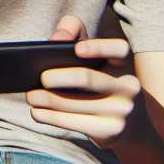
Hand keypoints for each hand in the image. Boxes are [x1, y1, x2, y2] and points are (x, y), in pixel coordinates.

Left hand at [27, 15, 141, 145]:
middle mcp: (128, 85)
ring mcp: (122, 110)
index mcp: (124, 62)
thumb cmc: (102, 80)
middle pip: (86, 78)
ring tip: (31, 96)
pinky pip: (73, 122)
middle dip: (57, 77)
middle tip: (41, 78)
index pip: (119, 49)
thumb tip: (56, 38)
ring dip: (46, 99)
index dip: (99, 47)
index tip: (76, 49)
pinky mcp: (111, 130)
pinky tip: (36, 112)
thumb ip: (74, 33)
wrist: (132, 125)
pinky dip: (50, 117)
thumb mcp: (95, 56)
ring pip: (73, 103)